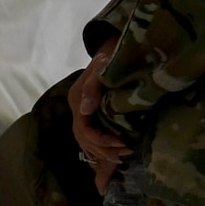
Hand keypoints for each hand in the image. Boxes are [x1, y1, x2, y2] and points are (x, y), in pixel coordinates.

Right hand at [69, 51, 129, 194]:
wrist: (112, 48)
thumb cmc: (110, 56)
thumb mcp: (102, 66)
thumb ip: (93, 86)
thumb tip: (86, 110)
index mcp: (77, 100)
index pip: (84, 130)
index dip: (101, 141)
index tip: (123, 144)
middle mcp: (77, 108)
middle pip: (84, 139)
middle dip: (104, 150)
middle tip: (127, 153)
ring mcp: (82, 111)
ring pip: (85, 141)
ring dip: (103, 152)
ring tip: (123, 157)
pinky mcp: (90, 113)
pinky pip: (89, 137)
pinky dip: (99, 148)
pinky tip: (111, 154)